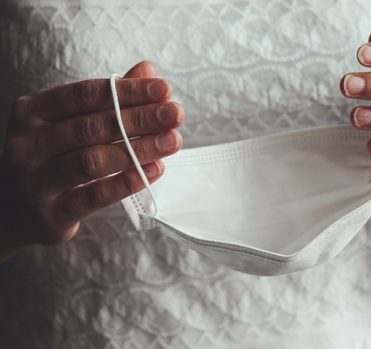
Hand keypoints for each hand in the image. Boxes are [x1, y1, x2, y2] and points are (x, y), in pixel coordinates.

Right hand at [0, 61, 183, 251]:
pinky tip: (155, 170)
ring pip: (93, 160)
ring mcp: (35, 180)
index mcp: (33, 112)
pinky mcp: (49, 214)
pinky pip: (94, 196)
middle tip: (176, 115)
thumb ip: (108, 98)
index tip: (165, 89)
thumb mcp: (70, 122)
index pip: (87, 94)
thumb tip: (147, 69)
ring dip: (139, 149)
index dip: (128, 91)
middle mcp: (27, 143)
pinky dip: (127, 182)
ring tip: (172, 141)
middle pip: (93, 126)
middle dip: (140, 118)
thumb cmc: (51, 159)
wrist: (10, 210)